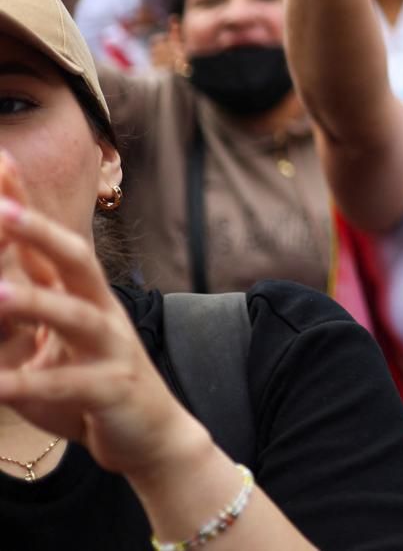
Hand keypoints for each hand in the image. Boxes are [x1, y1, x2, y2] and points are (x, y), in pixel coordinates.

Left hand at [0, 153, 209, 479]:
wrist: (152, 434)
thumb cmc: (89, 384)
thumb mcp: (47, 346)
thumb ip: (17, 315)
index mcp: (82, 295)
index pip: (51, 241)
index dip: (26, 203)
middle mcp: (100, 309)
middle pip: (75, 259)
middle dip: (39, 233)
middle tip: (2, 209)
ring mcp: (110, 347)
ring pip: (75, 316)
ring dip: (34, 304)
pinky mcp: (111, 388)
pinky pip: (69, 383)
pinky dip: (32, 384)